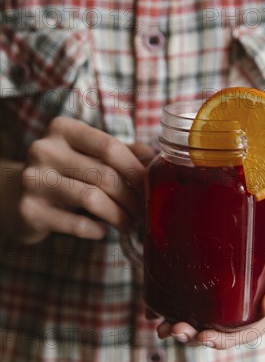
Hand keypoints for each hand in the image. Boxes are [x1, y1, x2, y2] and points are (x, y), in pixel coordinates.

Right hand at [4, 117, 154, 243]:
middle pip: (104, 174)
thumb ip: (120, 152)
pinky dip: (97, 229)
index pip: (110, 146)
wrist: (14, 195)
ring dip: (119, 216)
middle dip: (132, 197)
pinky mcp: (30, 211)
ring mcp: (34, 180)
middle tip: (146, 211)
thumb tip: (154, 158)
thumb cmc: (62, 172)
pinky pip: (76, 224)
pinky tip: (103, 231)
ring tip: (131, 224)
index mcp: (62, 129)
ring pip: (92, 199)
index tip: (152, 185)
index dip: (136, 168)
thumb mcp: (87, 154)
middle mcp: (44, 150)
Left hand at [154, 203, 264, 349]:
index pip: (243, 333)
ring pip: (198, 315)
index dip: (223, 340)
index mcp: (263, 305)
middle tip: (173, 330)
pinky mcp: (207, 271)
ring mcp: (222, 288)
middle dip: (193, 335)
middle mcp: (240, 302)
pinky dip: (170, 303)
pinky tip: (153, 305)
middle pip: (215, 327)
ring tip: (161, 325)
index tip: (203, 338)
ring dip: (179, 325)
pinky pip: (187, 291)